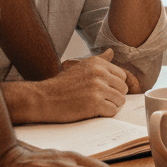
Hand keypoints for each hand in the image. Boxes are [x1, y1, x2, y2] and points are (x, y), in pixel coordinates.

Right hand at [8, 49, 136, 123]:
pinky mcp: (95, 103)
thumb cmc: (61, 85)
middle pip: (123, 88)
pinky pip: (113, 111)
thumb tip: (111, 51)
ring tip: (96, 106)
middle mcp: (99, 73)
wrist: (43, 98)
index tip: (103, 91)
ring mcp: (98, 88)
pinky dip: (105, 114)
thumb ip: (98, 60)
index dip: (114, 86)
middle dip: (114, 96)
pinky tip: (93, 112)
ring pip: (120, 100)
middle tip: (99, 100)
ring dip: (110, 105)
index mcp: (97, 63)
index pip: (122, 76)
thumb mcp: (80, 67)